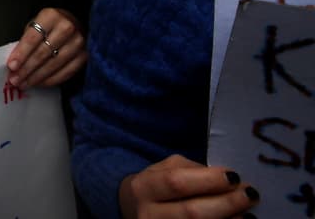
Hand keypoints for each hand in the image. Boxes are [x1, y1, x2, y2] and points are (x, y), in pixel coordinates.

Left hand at [7, 7, 85, 86]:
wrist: (75, 23)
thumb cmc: (50, 25)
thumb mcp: (36, 25)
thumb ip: (26, 41)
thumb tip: (14, 63)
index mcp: (51, 16)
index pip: (33, 37)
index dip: (22, 53)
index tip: (11, 66)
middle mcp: (67, 28)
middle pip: (43, 53)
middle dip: (26, 69)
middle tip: (15, 80)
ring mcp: (78, 43)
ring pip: (53, 65)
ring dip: (36, 77)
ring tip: (24, 84)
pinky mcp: (85, 56)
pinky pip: (66, 72)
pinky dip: (51, 80)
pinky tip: (39, 83)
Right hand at [118, 155, 259, 218]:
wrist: (134, 210)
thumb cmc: (156, 187)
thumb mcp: (163, 170)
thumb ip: (191, 170)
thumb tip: (230, 180)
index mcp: (144, 188)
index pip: (176, 183)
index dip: (208, 180)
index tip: (234, 176)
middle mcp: (148, 215)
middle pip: (192, 213)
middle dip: (227, 203)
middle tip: (250, 194)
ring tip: (249, 214)